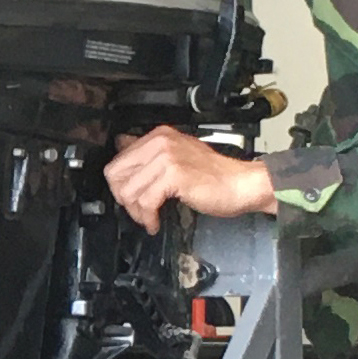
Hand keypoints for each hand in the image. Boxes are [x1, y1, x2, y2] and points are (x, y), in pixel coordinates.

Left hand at [104, 127, 279, 233]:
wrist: (242, 184)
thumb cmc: (214, 175)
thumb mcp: (177, 156)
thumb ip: (150, 155)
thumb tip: (121, 148)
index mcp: (158, 136)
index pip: (117, 160)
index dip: (120, 185)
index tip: (131, 198)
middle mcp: (160, 142)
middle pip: (115, 175)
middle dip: (123, 199)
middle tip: (137, 210)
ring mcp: (166, 158)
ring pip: (128, 191)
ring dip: (136, 212)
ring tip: (149, 218)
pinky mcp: (174, 175)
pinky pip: (145, 202)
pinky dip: (148, 218)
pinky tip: (155, 222)